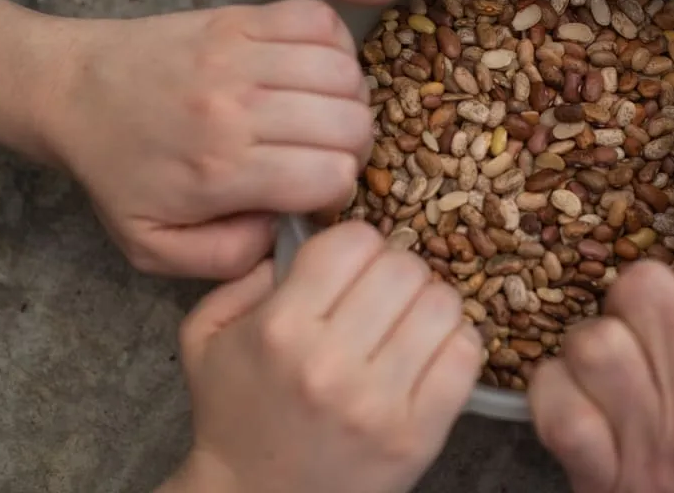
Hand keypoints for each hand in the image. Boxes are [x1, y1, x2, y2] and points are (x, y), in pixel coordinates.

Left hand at [44, 0, 372, 278]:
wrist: (70, 92)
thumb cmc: (117, 173)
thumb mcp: (155, 246)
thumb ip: (228, 259)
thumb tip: (284, 229)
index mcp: (220, 170)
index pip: (333, 175)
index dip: (337, 190)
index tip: (315, 190)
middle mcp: (236, 108)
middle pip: (353, 123)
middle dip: (353, 146)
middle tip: (324, 152)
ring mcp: (239, 55)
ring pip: (346, 72)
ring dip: (348, 97)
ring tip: (321, 112)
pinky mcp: (238, 17)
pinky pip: (321, 20)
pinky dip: (334, 46)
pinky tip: (312, 70)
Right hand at [161, 222, 481, 492]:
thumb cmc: (236, 413)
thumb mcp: (207, 336)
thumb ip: (243, 277)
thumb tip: (296, 238)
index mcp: (281, 329)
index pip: (354, 241)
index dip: (357, 244)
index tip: (353, 265)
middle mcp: (331, 363)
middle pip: (403, 267)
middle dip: (396, 271)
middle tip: (384, 293)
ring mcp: (379, 402)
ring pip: (443, 303)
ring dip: (429, 304)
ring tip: (408, 322)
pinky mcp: (418, 434)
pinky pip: (466, 355)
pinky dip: (455, 343)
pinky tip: (430, 352)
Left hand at [530, 223, 673, 492]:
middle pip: (642, 288)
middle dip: (651, 296)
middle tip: (668, 326)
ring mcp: (654, 449)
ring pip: (592, 341)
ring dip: (603, 340)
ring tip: (631, 359)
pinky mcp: (606, 482)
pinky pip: (554, 405)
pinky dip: (559, 390)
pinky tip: (590, 394)